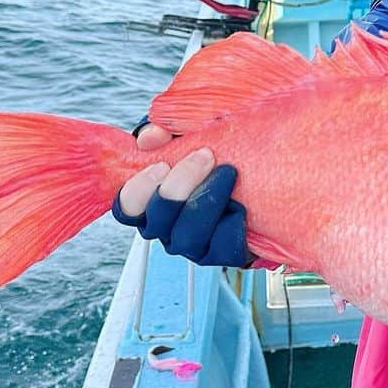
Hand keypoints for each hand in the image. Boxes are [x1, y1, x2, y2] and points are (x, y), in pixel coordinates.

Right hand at [112, 125, 248, 266]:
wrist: (262, 184)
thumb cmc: (214, 157)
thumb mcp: (189, 135)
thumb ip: (165, 133)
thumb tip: (150, 136)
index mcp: (148, 202)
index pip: (126, 207)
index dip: (138, 189)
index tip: (161, 164)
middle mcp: (165, 227)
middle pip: (157, 220)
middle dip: (180, 185)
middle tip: (206, 155)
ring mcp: (191, 245)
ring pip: (187, 236)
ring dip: (207, 200)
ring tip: (228, 172)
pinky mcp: (220, 254)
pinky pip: (222, 247)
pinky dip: (232, 224)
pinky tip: (241, 204)